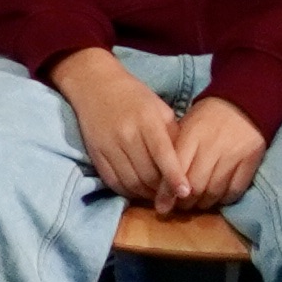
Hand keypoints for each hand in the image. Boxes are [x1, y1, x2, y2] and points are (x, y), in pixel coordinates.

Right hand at [55, 48, 182, 206]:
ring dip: (146, 194)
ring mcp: (108, 145)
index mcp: (146, 120)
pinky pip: (113, 182)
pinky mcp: (95, 154)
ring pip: (131, 182)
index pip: (162, 154)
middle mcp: (126, 133)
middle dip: (162, 190)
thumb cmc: (134, 97)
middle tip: (173, 196)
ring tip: (156, 194)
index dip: (174, 176)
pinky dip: (128, 191)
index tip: (185, 192)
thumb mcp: (159, 109)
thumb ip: (172, 135)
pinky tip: (137, 190)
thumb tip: (187, 165)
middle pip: (147, 173)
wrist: (94, 85)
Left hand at [154, 97, 268, 214]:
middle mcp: (212, 146)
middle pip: (195, 185)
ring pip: (214, 191)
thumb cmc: (206, 119)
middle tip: (180, 206)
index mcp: (192, 135)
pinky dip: (223, 199)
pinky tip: (216, 198)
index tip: (162, 206)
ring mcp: (233, 154)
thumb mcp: (185, 128)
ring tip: (197, 203)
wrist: (242, 104)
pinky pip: (235, 190)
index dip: (168, 192)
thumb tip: (159, 186)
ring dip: (203, 203)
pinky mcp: (251, 161)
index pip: (176, 169)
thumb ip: (173, 154)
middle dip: (185, 202)